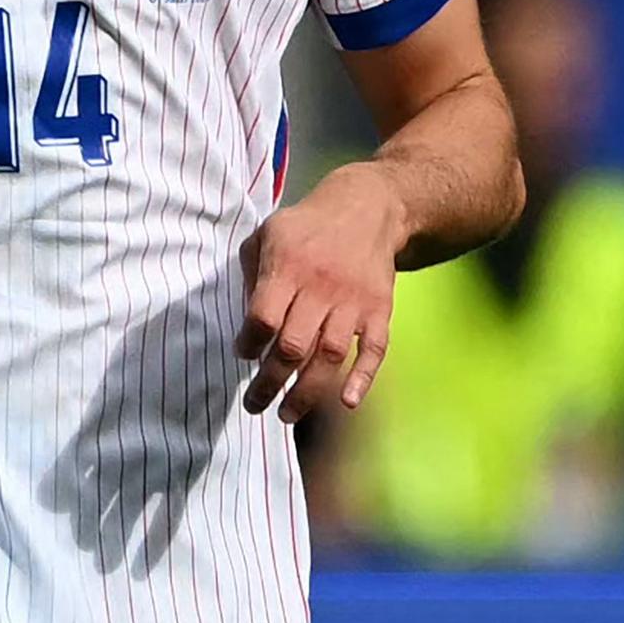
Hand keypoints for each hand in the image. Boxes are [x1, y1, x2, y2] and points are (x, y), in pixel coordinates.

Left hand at [236, 162, 404, 423]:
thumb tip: (247, 325)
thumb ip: (251, 274)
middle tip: (254, 405)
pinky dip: (363, 377)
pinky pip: (374, 348)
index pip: (263, 318)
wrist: (368, 208)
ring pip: (329, 356)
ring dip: (307, 392)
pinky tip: (348, 402)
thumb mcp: (267, 234)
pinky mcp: (379, 309)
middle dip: (269, 384)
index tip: (244, 354)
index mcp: (288, 266)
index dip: (249, 344)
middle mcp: (321, 286)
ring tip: (287, 414)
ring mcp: (353, 300)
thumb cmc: (307, 227)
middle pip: (293, 346)